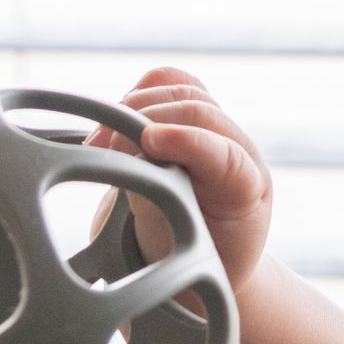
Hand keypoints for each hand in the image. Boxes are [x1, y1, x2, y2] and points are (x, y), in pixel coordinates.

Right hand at [101, 66, 273, 288]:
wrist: (202, 257)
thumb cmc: (190, 262)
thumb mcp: (178, 253)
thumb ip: (160, 209)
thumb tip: (130, 166)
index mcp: (246, 192)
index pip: (229, 155)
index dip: (189, 142)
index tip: (149, 143)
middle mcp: (238, 150)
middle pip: (198, 109)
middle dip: (145, 120)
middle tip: (102, 149)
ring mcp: (215, 128)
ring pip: (178, 89)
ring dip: (130, 107)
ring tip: (96, 145)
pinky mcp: (188, 115)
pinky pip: (165, 82)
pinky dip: (133, 95)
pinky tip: (108, 127)